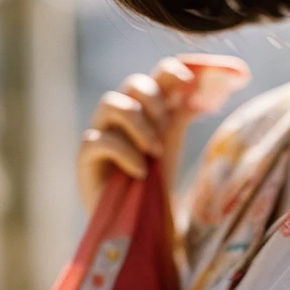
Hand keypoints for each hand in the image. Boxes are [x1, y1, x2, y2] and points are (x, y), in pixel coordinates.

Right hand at [77, 54, 249, 215]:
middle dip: (153, 99)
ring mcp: (101, 132)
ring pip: (110, 103)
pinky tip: (141, 171)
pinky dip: (124, 153)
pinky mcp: (86, 157)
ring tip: (154, 151)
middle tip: (166, 125)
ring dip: (138, 123)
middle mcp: (122, 115)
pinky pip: (98, 139)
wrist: (141, 217)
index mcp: (146, 107)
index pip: (155, 76)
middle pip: (132, 83)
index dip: (170, 71)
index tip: (187, 82)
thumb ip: (183, 111)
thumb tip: (203, 87)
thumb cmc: (156, 175)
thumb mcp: (173, 139)